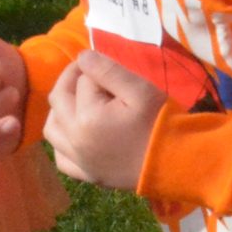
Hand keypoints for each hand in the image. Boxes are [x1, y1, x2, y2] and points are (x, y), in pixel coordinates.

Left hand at [44, 50, 166, 189]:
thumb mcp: (139, 89)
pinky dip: (62, 142)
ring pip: (52, 128)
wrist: (179, 162)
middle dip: (70, 81)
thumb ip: (107, 70)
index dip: (96, 71)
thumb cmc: (161, 123)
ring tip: (79, 100)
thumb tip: (81, 56)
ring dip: (60, 110)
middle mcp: (74, 140)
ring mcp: (79, 161)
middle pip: (58, 100)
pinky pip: (61, 157)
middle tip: (89, 74)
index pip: (82, 81)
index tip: (111, 72)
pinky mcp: (87, 175)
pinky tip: (76, 133)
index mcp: (86, 117)